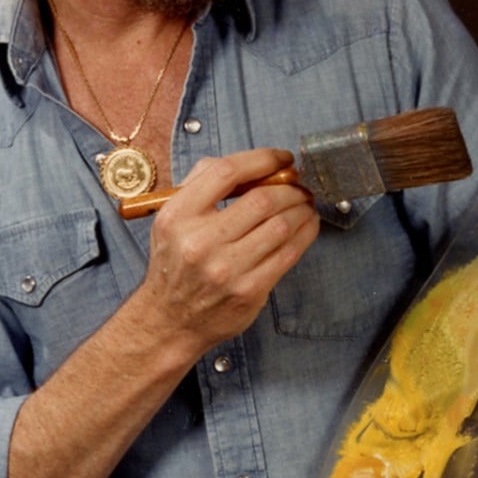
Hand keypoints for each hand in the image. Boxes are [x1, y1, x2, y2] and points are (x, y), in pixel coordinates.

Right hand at [139, 147, 319, 363]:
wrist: (170, 320)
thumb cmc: (176, 262)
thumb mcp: (172, 218)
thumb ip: (201, 182)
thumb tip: (252, 164)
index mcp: (178, 216)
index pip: (226, 172)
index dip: (263, 159)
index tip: (282, 158)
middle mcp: (200, 242)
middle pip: (262, 199)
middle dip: (291, 188)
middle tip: (300, 186)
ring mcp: (226, 269)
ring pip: (281, 226)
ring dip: (302, 209)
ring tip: (306, 204)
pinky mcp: (249, 291)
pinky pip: (289, 253)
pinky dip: (306, 233)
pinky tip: (307, 225)